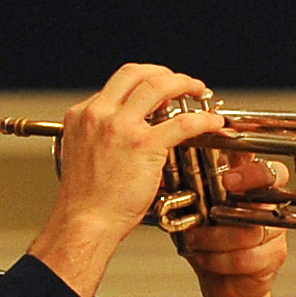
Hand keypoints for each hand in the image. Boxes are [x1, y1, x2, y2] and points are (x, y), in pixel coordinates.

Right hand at [27, 65, 224, 296]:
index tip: (161, 91)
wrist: (84, 222)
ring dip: (185, 83)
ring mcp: (120, 127)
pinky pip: (182, 122)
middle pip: (137, 73)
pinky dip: (202, 119)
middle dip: (165, 74)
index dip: (144, 83)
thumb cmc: (86, 200)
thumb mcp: (83, 153)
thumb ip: (103, 135)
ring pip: (159, 86)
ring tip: (199, 91)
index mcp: (82, 114)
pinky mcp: (143, 145)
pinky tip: (213, 122)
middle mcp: (99, 113)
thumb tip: (129, 130)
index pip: (118, 85)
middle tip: (182, 83)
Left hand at [177, 153, 295, 296]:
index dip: (249, 166)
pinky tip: (204, 258)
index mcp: (250, 186)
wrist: (224, 283)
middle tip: (220, 197)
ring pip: (249, 229)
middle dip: (245, 184)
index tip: (227, 177)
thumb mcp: (196, 211)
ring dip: (214, 238)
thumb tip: (170, 167)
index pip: (261, 162)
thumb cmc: (209, 242)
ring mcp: (275, 229)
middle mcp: (268, 202)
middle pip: (271, 182)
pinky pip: (245, 257)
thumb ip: (193, 190)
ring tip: (195, 240)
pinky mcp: (275, 255)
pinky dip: (217, 260)